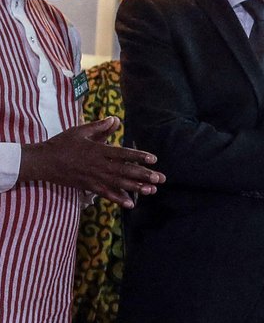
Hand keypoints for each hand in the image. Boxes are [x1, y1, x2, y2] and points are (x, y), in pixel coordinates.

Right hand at [19, 117, 163, 208]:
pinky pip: (105, 194)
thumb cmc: (62, 143)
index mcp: (98, 150)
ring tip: (152, 191)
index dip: (139, 156)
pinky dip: (118, 199)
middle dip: (144, 175)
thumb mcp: (80, 131)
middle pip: (125, 171)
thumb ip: (99, 126)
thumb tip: (115, 119)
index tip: (153, 159)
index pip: (123, 154)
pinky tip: (131, 204)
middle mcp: (98, 165)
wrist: (42, 161)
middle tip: (160, 178)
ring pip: (118, 183)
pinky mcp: (88, 186)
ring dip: (136, 188)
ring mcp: (93, 177)